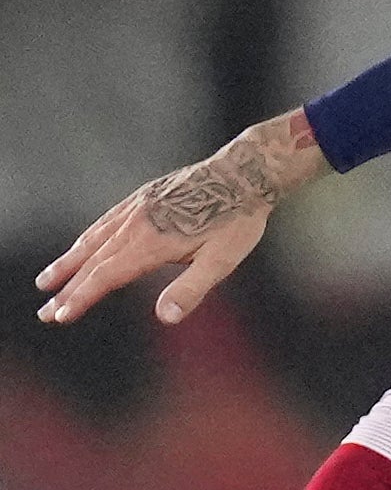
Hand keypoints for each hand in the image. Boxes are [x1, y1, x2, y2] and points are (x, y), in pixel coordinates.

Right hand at [35, 111, 329, 325]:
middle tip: (44, 312)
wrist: (245, 171)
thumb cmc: (238, 218)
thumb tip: (165, 318)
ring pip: (96, 238)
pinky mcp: (146, 194)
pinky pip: (109, 218)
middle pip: (94, 261)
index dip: (82, 297)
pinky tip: (83, 243)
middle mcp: (139, 223)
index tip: (59, 315)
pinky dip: (89, 235)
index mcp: (153, 242)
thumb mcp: (223, 259)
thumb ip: (192, 288)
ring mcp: (140, 206)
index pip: (107, 275)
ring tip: (47, 280)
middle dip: (68, 288)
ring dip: (70, 261)